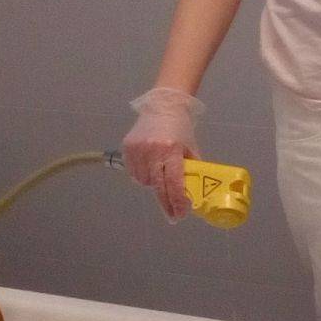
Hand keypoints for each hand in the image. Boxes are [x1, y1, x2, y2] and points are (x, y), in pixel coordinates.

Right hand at [121, 86, 202, 220]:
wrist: (163, 106)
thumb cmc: (181, 128)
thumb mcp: (190, 148)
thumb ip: (191, 169)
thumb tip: (193, 194)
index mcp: (171, 150)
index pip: (173, 183)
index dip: (177, 201)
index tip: (180, 215)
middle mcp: (153, 150)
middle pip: (158, 186)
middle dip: (166, 202)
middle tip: (172, 214)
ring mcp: (138, 149)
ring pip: (144, 181)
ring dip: (153, 185)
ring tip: (160, 178)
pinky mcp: (127, 147)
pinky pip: (133, 172)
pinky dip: (142, 175)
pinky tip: (149, 170)